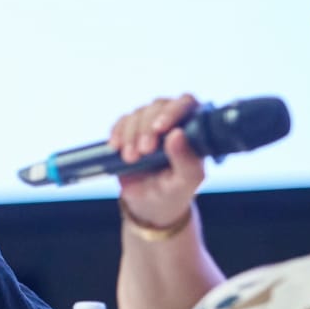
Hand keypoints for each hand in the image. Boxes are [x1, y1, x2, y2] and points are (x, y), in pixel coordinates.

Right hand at [108, 94, 206, 227]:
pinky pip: (121, 121)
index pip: (186, 103)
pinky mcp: (131, 131)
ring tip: (131, 159)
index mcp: (193, 128)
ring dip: (131, 134)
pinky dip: (117, 133)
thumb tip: (177, 134)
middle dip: (146, 128)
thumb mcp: (186, 182)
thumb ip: (186, 160)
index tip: (160, 128)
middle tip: (143, 151)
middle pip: (158, 106)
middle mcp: (173, 121)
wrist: (151, 205)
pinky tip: (116, 147)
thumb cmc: (175, 191)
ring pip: (138, 113)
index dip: (172, 111)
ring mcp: (150, 124)